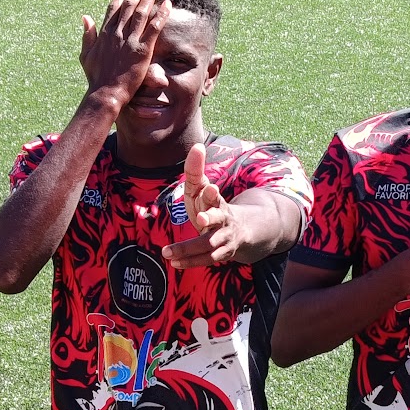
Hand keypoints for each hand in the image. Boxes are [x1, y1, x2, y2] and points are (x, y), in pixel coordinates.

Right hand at [79, 0, 171, 110]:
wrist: (105, 93)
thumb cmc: (96, 78)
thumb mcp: (86, 55)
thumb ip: (87, 35)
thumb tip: (85, 17)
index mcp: (105, 33)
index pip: (114, 8)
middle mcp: (117, 33)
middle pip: (130, 5)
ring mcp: (130, 41)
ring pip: (142, 12)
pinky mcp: (143, 50)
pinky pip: (154, 28)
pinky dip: (161, 15)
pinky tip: (168, 4)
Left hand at [161, 144, 241, 267]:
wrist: (242, 231)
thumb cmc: (213, 206)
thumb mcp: (204, 189)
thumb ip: (196, 171)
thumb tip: (197, 146)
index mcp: (216, 201)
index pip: (214, 195)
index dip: (211, 192)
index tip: (209, 187)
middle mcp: (223, 218)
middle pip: (218, 218)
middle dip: (211, 218)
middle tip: (201, 218)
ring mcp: (223, 237)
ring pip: (209, 244)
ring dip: (189, 248)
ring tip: (168, 253)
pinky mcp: (222, 253)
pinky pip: (206, 259)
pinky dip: (190, 262)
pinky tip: (174, 263)